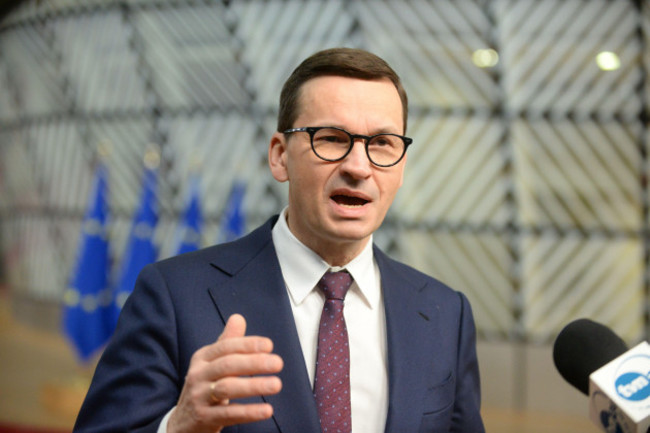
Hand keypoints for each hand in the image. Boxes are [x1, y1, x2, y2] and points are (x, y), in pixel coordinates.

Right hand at [167, 314, 282, 432]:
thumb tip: (238, 317)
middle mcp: (198, 375)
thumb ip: (227, 342)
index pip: (226, 347)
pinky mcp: (204, 418)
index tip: (269, 345)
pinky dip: (249, 412)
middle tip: (278, 363)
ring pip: (227, 388)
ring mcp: (199, 397)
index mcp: (202, 358)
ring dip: (254, 386)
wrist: (182, 421)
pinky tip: (267, 409)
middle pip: (227, 365)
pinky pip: (229, 414)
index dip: (247, 345)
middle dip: (254, 362)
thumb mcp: (211, 363)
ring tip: (277, 384)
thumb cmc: (204, 386)